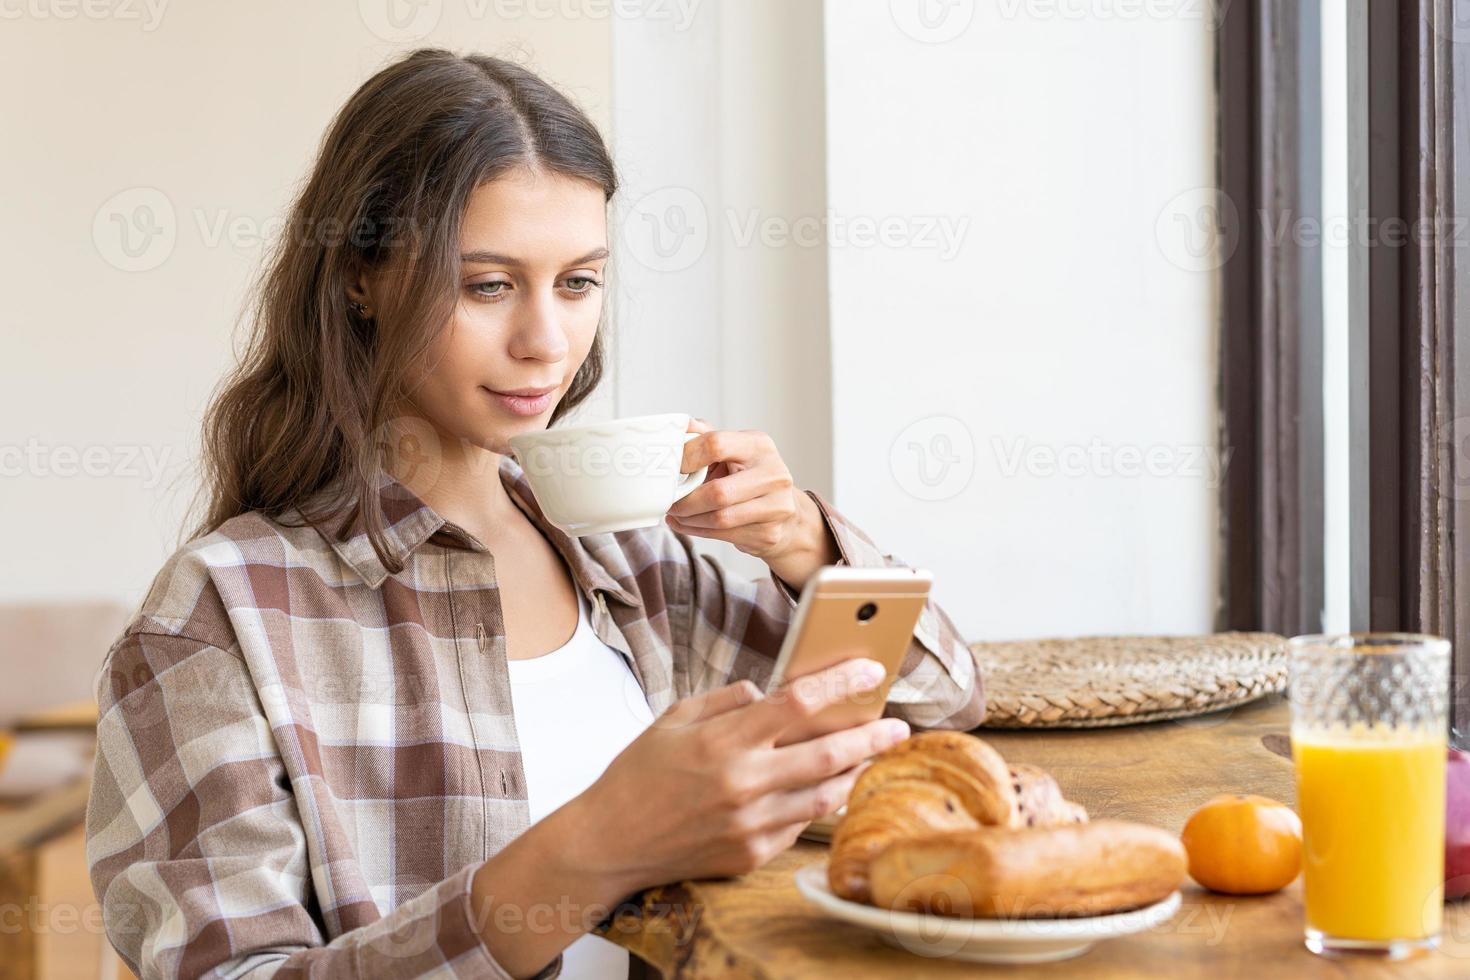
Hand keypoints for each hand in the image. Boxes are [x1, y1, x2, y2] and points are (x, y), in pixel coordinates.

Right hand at [561, 658, 910, 893]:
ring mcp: (749, 823)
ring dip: (856, 774)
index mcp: (722, 740)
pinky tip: (831, 790)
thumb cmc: (638, 774)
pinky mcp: (750, 854)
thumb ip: (725, 701)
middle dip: (871, 736)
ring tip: (872, 758)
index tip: (870, 669)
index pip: (797, 703)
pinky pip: (799, 826)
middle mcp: (742, 782)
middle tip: (898, 726)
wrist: (610, 842)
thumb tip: (766, 692)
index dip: (840, 683)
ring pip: (824, 796)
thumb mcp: (674, 718)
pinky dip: (820, 805)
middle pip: (828, 753)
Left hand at [667, 418, 837, 580]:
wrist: (785, 513)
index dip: (687, 457)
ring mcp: (775, 507)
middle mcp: (773, 474)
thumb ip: (705, 436)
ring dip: (689, 519)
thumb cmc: (750, 477)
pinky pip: (723, 535)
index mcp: (760, 445)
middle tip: (669, 501)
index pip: (716, 445)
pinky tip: (688, 524)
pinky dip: (697, 531)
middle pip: (718, 492)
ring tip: (676, 514)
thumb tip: (680, 424)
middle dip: (686, 501)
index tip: (673, 468)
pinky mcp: (769, 534)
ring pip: (719, 518)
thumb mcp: (733, 450)